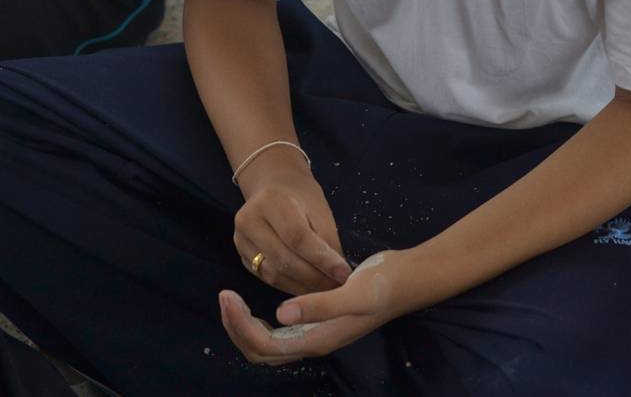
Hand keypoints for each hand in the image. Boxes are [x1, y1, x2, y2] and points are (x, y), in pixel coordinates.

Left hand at [219, 250, 403, 363]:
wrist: (407, 278)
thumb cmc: (382, 283)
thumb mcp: (352, 291)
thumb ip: (319, 304)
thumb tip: (279, 314)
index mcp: (318, 338)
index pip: (266, 345)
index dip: (240, 325)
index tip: (227, 296)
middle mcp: (313, 341)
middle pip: (262, 351)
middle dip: (236, 328)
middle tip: (224, 296)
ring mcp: (316, 332)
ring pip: (269, 344)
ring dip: (245, 326)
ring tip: (232, 299)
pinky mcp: (318, 320)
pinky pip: (280, 332)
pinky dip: (260, 321)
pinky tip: (258, 301)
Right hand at [234, 154, 350, 295]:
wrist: (273, 187)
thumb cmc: (301, 197)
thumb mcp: (319, 210)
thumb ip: (327, 242)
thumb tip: (340, 276)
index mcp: (271, 201)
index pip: (298, 237)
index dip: (322, 260)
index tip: (344, 274)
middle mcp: (249, 220)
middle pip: (284, 260)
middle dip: (315, 278)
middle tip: (338, 288)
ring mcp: (240, 240)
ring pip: (274, 275)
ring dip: (303, 288)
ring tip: (326, 292)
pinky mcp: (241, 256)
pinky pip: (267, 279)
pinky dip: (291, 287)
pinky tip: (307, 289)